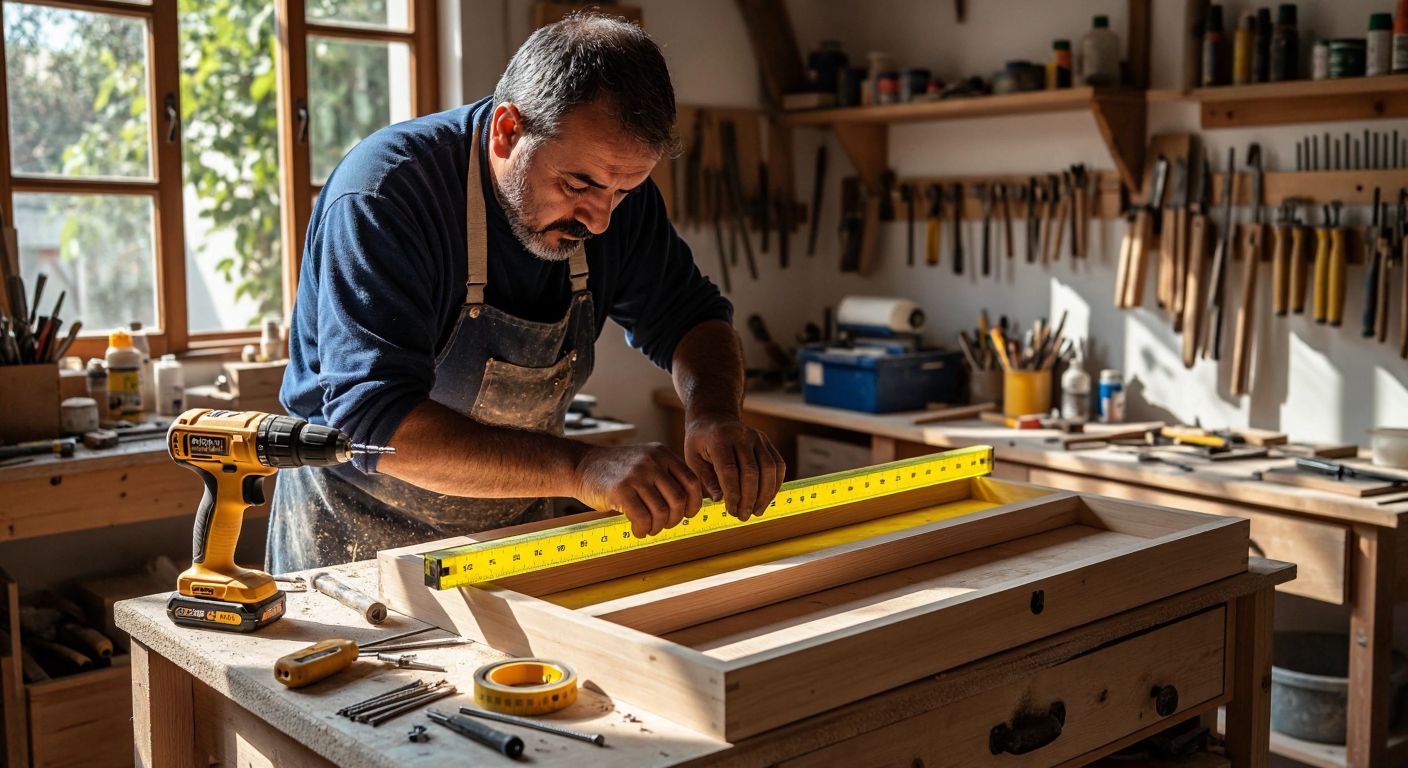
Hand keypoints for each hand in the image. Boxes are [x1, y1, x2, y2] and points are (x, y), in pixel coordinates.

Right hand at [572, 443, 701, 537]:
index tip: (688, 515)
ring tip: (649, 529)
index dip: (694, 503)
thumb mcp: (645, 461)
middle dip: (675, 519)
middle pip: (678, 500)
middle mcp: (652, 462)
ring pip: (661, 512)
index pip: (692, 482)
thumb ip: (665, 476)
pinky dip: (643, 530)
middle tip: (664, 525)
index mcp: (662, 454)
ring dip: (657, 527)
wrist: (581, 464)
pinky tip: (638, 530)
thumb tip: (687, 506)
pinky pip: (642, 518)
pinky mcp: (621, 490)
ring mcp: (636, 475)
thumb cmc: (616, 470)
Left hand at [683, 412, 784, 520]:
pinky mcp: (767, 442)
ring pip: (769, 469)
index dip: (733, 494)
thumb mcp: (693, 459)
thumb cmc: (700, 442)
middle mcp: (741, 435)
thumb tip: (719, 500)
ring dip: (765, 495)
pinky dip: (775, 484)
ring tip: (756, 511)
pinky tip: (767, 498)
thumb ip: (706, 479)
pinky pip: (778, 465)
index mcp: (719, 439)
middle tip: (743, 516)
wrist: (714, 417)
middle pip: (752, 472)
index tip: (731, 511)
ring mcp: (758, 438)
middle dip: (749, 499)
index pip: (729, 470)